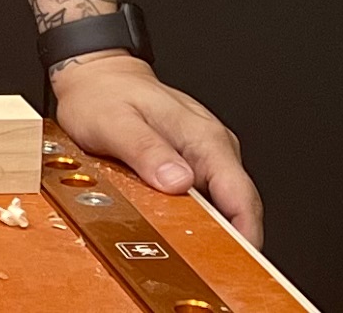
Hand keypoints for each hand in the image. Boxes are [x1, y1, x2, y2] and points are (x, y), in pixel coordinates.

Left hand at [51, 54, 263, 246]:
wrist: (97, 77)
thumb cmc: (104, 94)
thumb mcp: (114, 122)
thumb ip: (145, 151)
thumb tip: (178, 182)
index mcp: (204, 137)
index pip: (240, 194)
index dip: (245, 233)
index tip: (237, 261)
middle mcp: (212, 148)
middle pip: (236, 206)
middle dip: (228, 241)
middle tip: (203, 266)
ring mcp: (204, 157)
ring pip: (220, 205)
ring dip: (208, 231)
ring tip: (185, 253)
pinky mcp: (191, 165)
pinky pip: (202, 198)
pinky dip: (194, 218)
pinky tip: (174, 230)